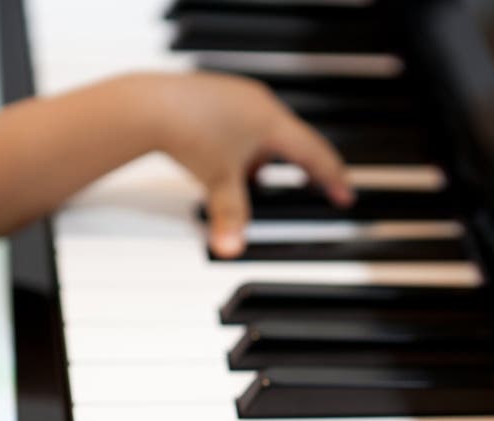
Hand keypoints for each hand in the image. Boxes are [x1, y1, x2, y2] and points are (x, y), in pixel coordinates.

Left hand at [150, 72, 352, 256]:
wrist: (149, 105)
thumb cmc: (187, 135)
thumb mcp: (218, 185)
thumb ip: (232, 220)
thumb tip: (232, 252)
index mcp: (272, 123)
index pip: (314, 154)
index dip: (332, 178)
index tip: (345, 194)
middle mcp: (260, 104)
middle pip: (296, 141)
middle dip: (306, 168)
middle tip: (319, 186)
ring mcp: (240, 97)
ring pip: (268, 134)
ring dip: (271, 159)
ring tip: (259, 181)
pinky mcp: (219, 96)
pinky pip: (245, 126)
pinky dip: (247, 148)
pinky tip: (229, 162)